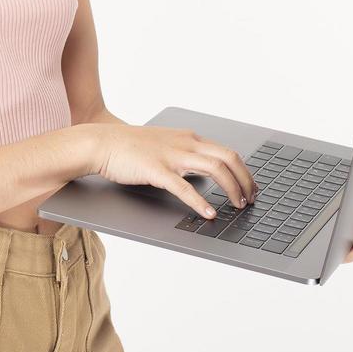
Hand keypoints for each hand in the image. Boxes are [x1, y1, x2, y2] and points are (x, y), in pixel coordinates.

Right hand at [88, 125, 258, 219]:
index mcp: (189, 137)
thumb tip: (201, 171)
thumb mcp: (164, 144)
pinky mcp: (157, 170)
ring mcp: (172, 156)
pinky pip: (185, 188)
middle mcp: (185, 143)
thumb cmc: (129, 146)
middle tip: (251, 199)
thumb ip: (184, 154)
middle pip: (229, 159)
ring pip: (215, 169)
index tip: (251, 187)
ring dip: (232, 189)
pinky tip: (209, 214)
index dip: (244, 172)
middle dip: (246, 181)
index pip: (227, 152)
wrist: (101, 142)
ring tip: (237, 206)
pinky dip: (201, 202)